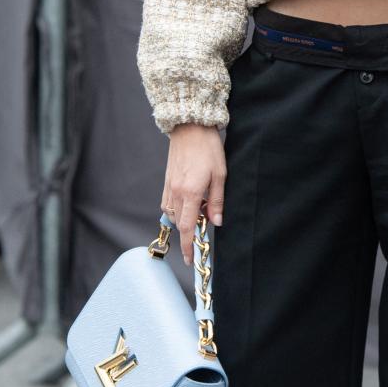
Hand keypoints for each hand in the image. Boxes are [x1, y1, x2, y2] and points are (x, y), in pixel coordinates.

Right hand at [163, 123, 226, 263]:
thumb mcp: (220, 175)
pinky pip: (168, 204)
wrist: (190, 126)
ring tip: (201, 210)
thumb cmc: (208, 148)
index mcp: (191, 193)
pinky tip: (189, 203)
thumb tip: (216, 221)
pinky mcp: (167, 181)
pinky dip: (177, 210)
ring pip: (173, 215)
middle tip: (204, 229)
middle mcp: (176, 193)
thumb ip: (217, 201)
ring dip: (185, 219)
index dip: (189, 246)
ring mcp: (169, 187)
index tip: (190, 259)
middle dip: (190, 232)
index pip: (188, 227)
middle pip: (181, 224)